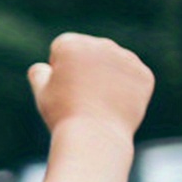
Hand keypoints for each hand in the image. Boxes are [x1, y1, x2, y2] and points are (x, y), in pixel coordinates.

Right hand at [28, 32, 153, 141]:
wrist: (95, 136)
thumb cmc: (63, 115)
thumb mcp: (42, 94)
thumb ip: (39, 75)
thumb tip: (42, 68)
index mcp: (72, 44)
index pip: (62, 47)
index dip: (57, 69)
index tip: (59, 89)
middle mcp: (102, 45)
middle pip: (89, 52)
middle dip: (83, 68)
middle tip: (78, 98)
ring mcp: (126, 58)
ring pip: (112, 63)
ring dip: (104, 77)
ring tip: (96, 103)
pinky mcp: (142, 75)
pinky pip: (130, 78)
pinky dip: (123, 90)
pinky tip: (112, 106)